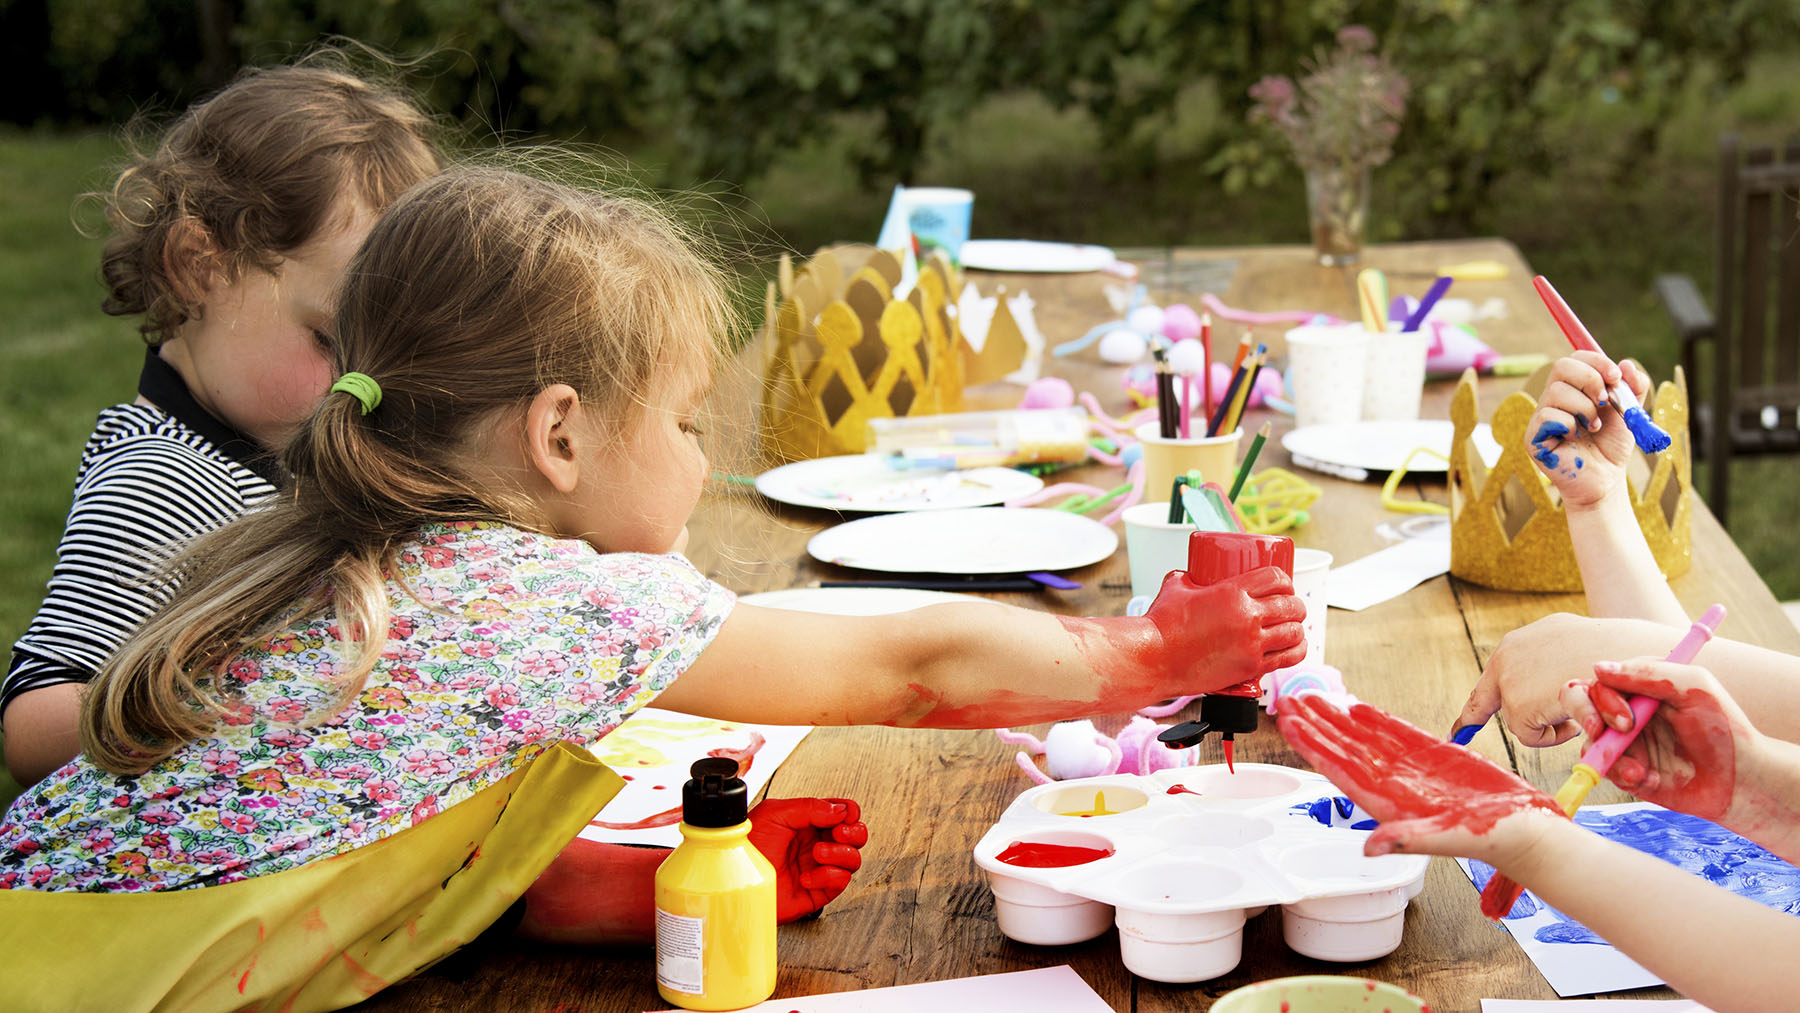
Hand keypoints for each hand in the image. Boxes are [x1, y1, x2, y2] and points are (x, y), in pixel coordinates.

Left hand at [747, 797, 867, 922]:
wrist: (732, 879)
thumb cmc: (745, 845)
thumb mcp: (774, 813)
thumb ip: (809, 807)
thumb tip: (839, 810)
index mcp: (807, 822)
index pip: (843, 813)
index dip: (849, 812)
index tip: (843, 815)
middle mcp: (815, 843)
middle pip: (856, 835)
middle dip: (854, 832)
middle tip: (838, 832)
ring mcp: (818, 868)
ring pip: (853, 859)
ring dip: (840, 854)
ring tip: (817, 854)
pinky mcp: (817, 891)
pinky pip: (840, 882)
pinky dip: (829, 877)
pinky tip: (808, 876)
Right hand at [1144, 565, 1305, 693]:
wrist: (1155, 660)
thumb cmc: (1161, 625)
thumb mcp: (1176, 587)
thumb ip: (1189, 578)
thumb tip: (1192, 576)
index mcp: (1233, 592)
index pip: (1276, 578)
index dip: (1285, 580)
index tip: (1284, 586)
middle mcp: (1248, 617)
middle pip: (1291, 605)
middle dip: (1296, 605)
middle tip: (1290, 608)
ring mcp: (1252, 644)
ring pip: (1294, 632)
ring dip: (1298, 628)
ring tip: (1294, 628)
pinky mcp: (1251, 668)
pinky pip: (1288, 658)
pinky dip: (1297, 650)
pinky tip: (1296, 647)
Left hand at [1277, 694, 1564, 868]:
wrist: (1525, 832)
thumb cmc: (1489, 841)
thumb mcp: (1446, 839)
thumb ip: (1407, 840)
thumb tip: (1369, 846)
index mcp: (1388, 802)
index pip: (1339, 769)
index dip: (1312, 745)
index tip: (1288, 724)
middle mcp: (1393, 784)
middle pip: (1343, 748)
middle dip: (1314, 725)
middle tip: (1286, 700)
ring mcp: (1412, 769)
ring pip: (1364, 738)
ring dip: (1337, 718)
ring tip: (1310, 698)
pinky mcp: (1435, 757)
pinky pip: (1399, 734)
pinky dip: (1377, 719)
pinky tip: (1357, 708)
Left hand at [1456, 612, 1628, 747]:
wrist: (1628, 654)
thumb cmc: (1615, 651)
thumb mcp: (1573, 644)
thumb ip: (1549, 662)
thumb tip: (1540, 683)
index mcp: (1518, 643)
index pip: (1492, 676)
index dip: (1479, 703)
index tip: (1457, 729)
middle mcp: (1506, 659)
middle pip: (1489, 700)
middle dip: (1480, 718)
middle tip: (1462, 734)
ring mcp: (1509, 683)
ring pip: (1518, 721)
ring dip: (1547, 723)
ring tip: (1577, 710)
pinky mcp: (1517, 707)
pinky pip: (1531, 736)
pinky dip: (1553, 735)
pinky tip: (1575, 719)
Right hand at [1526, 351, 1651, 509]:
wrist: (1606, 478)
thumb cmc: (1612, 446)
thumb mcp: (1629, 411)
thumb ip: (1632, 387)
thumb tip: (1626, 364)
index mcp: (1575, 388)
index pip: (1576, 358)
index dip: (1597, 361)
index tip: (1616, 377)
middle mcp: (1554, 398)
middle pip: (1562, 366)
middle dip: (1590, 380)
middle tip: (1605, 401)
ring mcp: (1541, 417)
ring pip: (1557, 392)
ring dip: (1585, 409)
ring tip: (1593, 427)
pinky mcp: (1532, 437)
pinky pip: (1549, 416)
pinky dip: (1570, 426)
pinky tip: (1575, 439)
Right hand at [1582, 659, 1757, 822]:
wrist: (1741, 781)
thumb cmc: (1725, 730)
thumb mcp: (1694, 688)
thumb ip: (1649, 674)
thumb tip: (1597, 668)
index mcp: (1642, 686)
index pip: (1600, 682)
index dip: (1604, 700)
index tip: (1628, 720)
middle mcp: (1629, 710)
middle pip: (1579, 704)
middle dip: (1588, 719)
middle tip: (1603, 734)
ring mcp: (1626, 742)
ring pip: (1590, 742)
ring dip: (1613, 759)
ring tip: (1643, 772)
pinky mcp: (1627, 770)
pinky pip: (1605, 771)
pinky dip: (1625, 777)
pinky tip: (1652, 780)